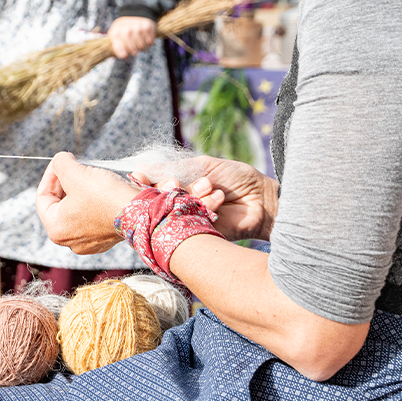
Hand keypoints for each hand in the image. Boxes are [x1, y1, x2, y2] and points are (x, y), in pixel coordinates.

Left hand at [35, 152, 140, 254]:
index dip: (50, 174)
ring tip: (90, 176)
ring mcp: (90, 242)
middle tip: (75, 166)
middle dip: (66, 182)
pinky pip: (94, 215)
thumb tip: (60, 161)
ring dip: (81, 190)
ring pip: (77, 208)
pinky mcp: (106, 238)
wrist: (140, 211)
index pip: (42, 197)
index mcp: (56, 229)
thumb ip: (60, 163)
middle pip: (60, 204)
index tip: (61, 162)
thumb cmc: (105, 195)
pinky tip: (103, 189)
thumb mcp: (75, 172)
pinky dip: (95, 201)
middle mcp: (70, 241)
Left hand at [108, 16, 156, 58]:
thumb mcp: (115, 34)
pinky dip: (149, 42)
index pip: (121, 52)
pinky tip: (145, 38)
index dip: (124, 55)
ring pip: (143, 47)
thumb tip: (125, 58)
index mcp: (116, 33)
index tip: (125, 54)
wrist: (134, 12)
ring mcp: (137, 28)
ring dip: (142, 47)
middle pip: (134, 51)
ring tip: (139, 42)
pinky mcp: (147, 27)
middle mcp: (127, 31)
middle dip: (134, 51)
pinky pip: (150, 42)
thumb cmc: (123, 27)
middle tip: (134, 46)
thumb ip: (117, 47)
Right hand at [132, 156, 278, 241]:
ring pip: (172, 211)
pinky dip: (202, 208)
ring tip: (212, 188)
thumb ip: (173, 168)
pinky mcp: (199, 234)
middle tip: (180, 184)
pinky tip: (218, 200)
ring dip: (192, 196)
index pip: (150, 187)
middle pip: (157, 200)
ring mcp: (188, 221)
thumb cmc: (236, 178)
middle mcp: (179, 205)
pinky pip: (189, 223)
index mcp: (178, 186)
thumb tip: (139, 168)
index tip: (140, 177)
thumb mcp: (203, 166)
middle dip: (169, 188)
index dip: (145, 182)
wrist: (262, 197)